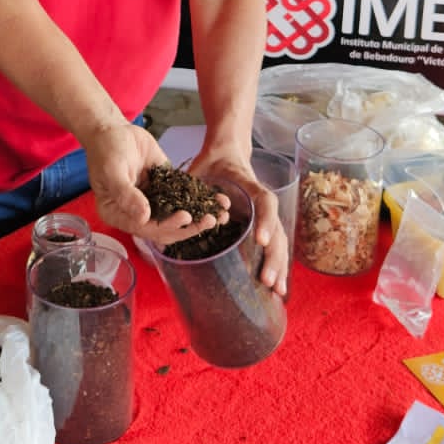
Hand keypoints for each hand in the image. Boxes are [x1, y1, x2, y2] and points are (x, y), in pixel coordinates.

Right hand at [85, 121, 224, 243]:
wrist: (113, 129)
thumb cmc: (106, 150)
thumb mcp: (112, 171)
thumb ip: (126, 195)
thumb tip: (143, 217)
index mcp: (120, 215)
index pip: (146, 229)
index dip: (166, 226)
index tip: (185, 218)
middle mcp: (137, 213)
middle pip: (165, 227)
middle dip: (189, 227)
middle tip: (209, 221)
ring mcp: (153, 201)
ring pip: (178, 215)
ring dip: (199, 218)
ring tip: (220, 216)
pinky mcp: (165, 188)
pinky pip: (184, 196)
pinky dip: (201, 199)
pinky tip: (219, 200)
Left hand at [190, 148, 288, 294]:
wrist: (227, 152)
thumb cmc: (211, 162)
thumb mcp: (198, 169)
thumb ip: (187, 187)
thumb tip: (165, 209)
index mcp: (249, 185)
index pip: (264, 201)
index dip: (265, 221)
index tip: (260, 241)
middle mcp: (260, 202)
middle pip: (276, 229)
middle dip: (272, 256)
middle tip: (266, 280)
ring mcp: (263, 214)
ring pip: (278, 240)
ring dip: (278, 266)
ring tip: (277, 291)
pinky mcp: (261, 224)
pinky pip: (272, 245)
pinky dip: (275, 265)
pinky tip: (276, 287)